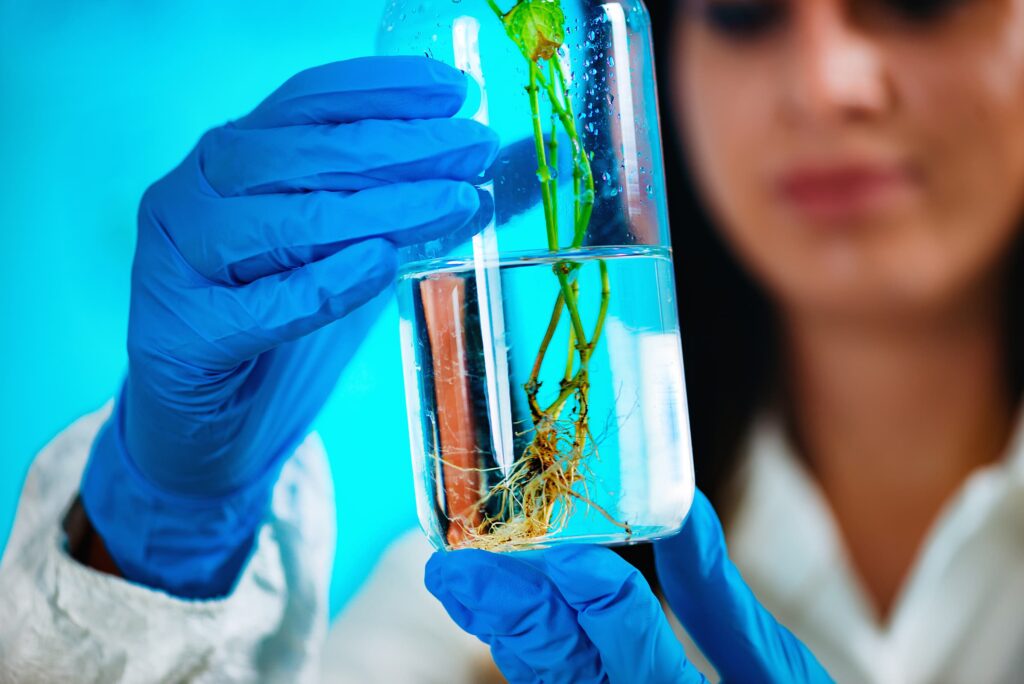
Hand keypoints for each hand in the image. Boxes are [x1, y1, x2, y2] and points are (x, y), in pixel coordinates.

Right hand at [80, 56, 498, 596]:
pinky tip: (382, 263)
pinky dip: (328, 282)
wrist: (200, 425)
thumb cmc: (272, 323)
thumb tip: (490, 176)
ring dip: (384, 210)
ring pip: (289, 223)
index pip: (307, 102)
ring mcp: (178, 264)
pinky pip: (264, 304)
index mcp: (227, 161)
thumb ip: (393, 208)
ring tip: (458, 202)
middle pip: (305, 153)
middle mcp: (191, 196)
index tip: (456, 91)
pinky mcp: (184, 335)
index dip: (385, 89)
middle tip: (475, 147)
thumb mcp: (336, 250)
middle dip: (403, 147)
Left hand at [426, 490, 831, 682]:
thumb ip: (722, 599)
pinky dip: (524, 647)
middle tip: (455, 567)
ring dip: (504, 626)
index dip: (602, 602)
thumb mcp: (774, 672)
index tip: (570, 554)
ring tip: (462, 581)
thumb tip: (685, 511)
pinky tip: (502, 613)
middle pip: (565, 668)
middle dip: (511, 612)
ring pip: (547, 680)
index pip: (640, 656)